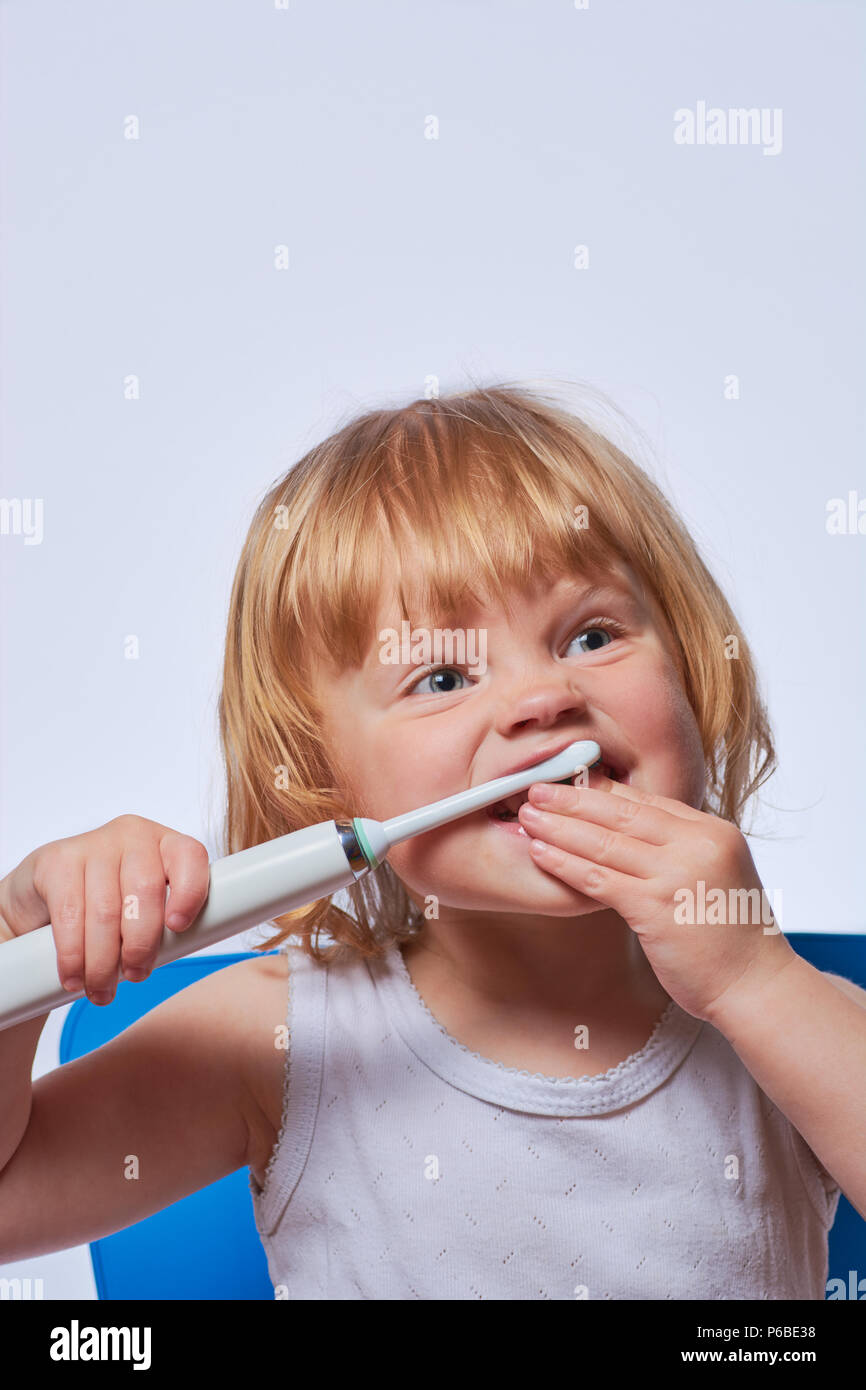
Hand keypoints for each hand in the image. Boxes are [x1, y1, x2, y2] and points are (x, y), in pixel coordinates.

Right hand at [0, 816, 209, 1004]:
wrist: (43, 894)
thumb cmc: (108, 907)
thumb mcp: (143, 907)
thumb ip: (165, 920)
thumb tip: (180, 950)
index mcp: (166, 844)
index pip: (191, 856)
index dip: (190, 891)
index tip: (178, 928)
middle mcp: (133, 835)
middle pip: (146, 890)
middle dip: (141, 944)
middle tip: (136, 977)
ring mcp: (93, 843)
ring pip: (106, 911)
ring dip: (104, 962)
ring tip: (101, 990)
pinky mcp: (57, 860)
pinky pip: (69, 914)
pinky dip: (73, 955)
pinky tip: (74, 977)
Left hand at [517, 774, 798, 1023]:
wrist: (754, 984)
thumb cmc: (730, 934)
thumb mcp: (715, 873)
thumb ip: (679, 848)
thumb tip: (628, 827)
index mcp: (713, 831)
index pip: (648, 801)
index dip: (603, 790)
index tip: (570, 781)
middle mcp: (696, 845)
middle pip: (621, 813)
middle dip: (573, 799)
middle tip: (536, 788)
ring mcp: (675, 875)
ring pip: (604, 843)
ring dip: (559, 827)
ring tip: (527, 816)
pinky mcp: (654, 907)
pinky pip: (598, 878)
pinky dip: (565, 863)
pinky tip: (540, 853)